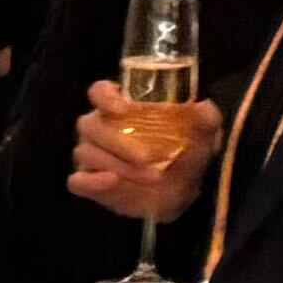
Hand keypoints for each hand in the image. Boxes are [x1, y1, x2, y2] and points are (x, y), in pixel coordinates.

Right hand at [67, 78, 222, 219]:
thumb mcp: (202, 134)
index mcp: (120, 106)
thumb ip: (205, 118)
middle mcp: (99, 127)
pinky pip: (77, 181)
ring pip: (87, 153)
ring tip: (150, 177)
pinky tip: (111, 181)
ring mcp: (91, 155)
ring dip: (118, 165)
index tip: (122, 109)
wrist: (182, 191)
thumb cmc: (185, 152)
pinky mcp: (90, 182)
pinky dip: (91, 181)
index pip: (99, 92)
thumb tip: (203, 108)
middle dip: (118, 142)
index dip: (105, 97)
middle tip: (147, 158)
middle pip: (90, 125)